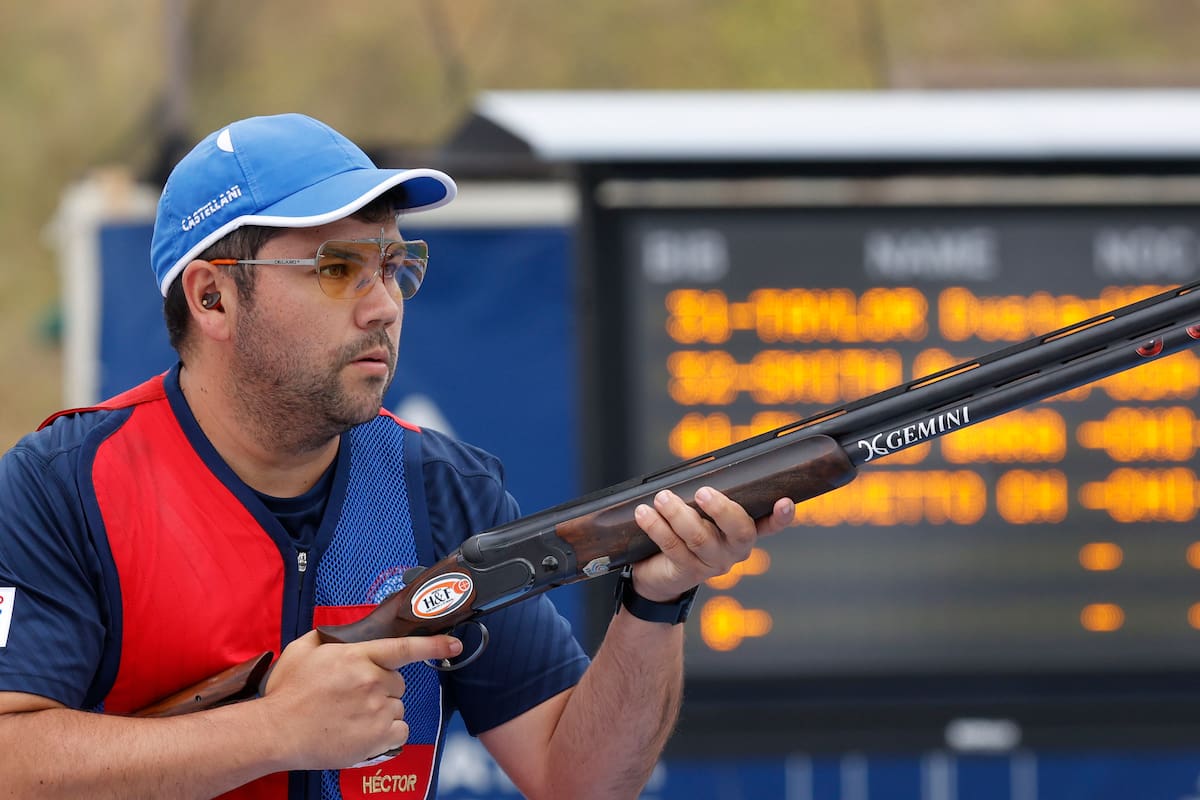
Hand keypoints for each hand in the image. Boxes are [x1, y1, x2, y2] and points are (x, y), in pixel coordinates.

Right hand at [258, 630, 461, 769]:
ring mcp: (376, 710)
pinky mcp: (376, 738)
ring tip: (351, 717)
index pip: (404, 648)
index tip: (454, 644)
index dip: (433, 645)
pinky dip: (386, 734)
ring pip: (397, 707)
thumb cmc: (286, 692)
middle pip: (398, 683)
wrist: (274, 732)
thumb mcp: (302, 649)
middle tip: (353, 697)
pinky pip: (399, 731)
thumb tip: (345, 634)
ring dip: (382, 711)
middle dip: (382, 688)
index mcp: (356, 657)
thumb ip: (329, 637)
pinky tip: (362, 732)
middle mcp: (371, 681)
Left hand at [630, 487, 794, 602]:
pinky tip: (645, 513)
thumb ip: (707, 498)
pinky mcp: (687, 572)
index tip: (785, 501)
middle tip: (703, 492)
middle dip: (722, 509)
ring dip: (678, 514)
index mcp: (743, 533)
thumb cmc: (683, 533)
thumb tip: (699, 470)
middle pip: (739, 531)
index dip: (781, 516)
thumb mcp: (700, 514)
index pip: (769, 525)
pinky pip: (672, 546)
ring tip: (662, 498)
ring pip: (700, 537)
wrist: (658, 576)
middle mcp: (733, 550)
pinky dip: (656, 526)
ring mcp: (712, 564)